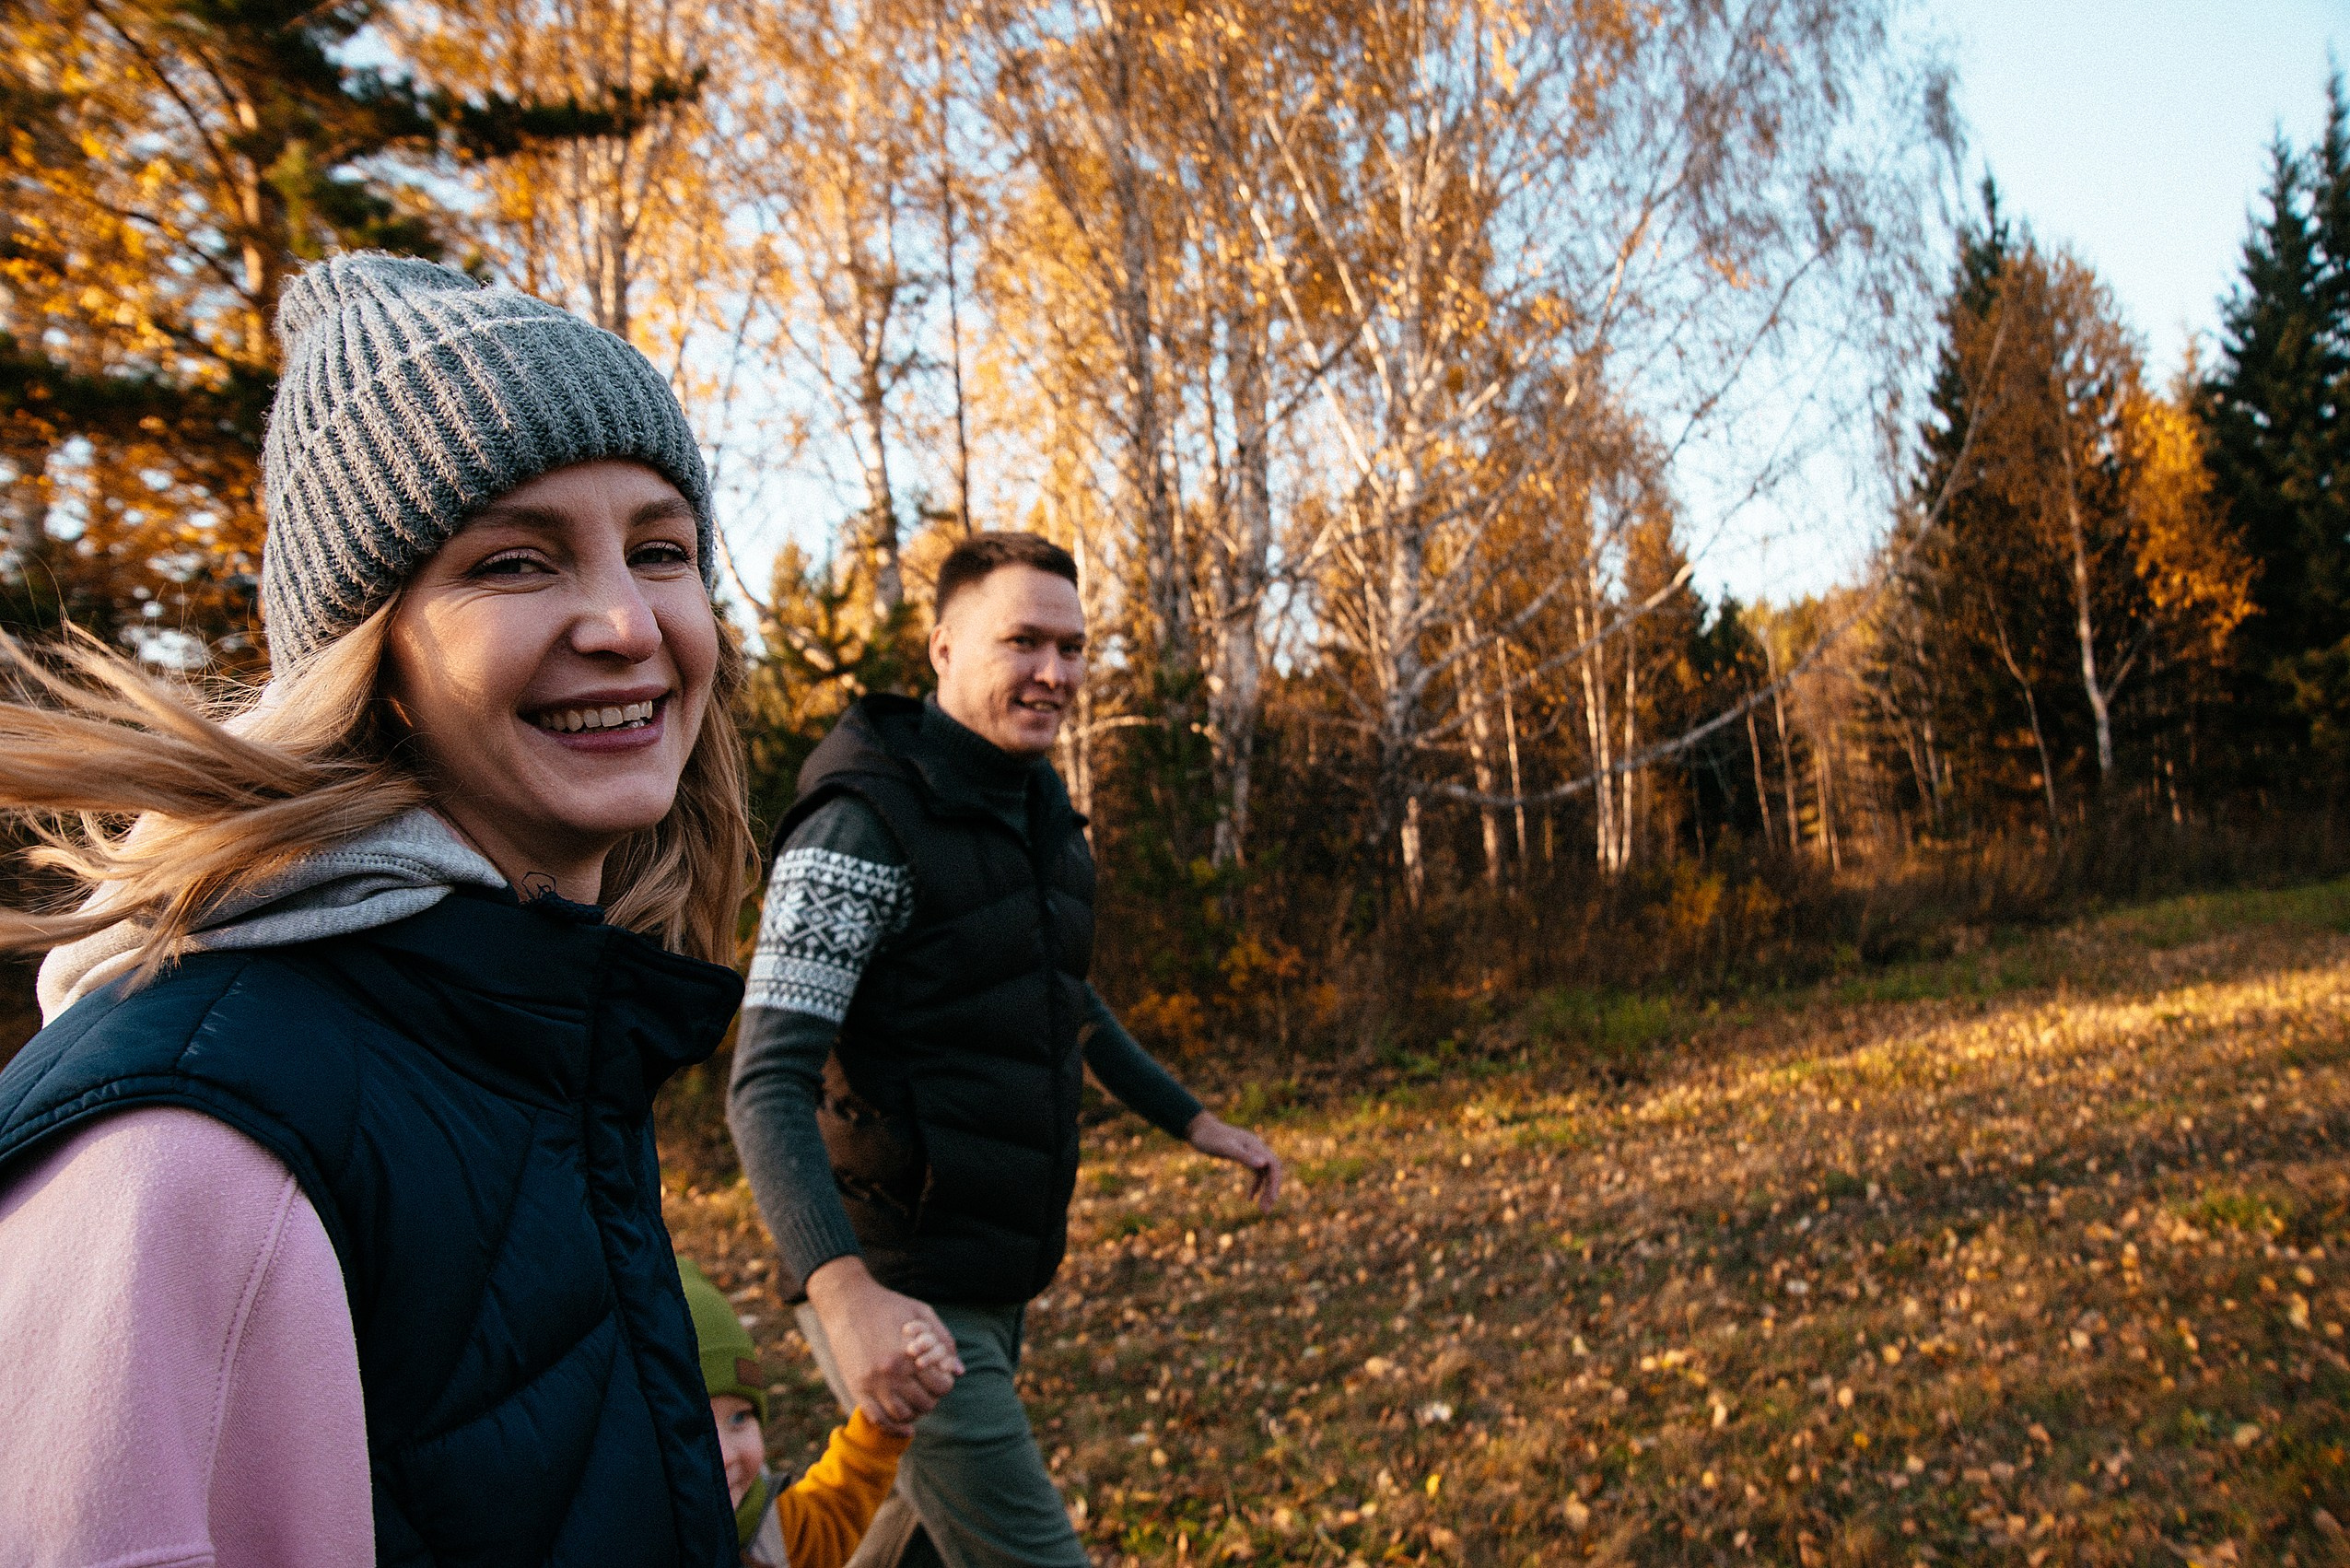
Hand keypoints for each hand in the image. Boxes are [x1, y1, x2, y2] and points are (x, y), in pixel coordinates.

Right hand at [805, 1256, 962, 1435]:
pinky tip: (906, 1429)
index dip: (945, 1384)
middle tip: (928, 1390)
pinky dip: (894, 1429)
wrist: (848, 1303)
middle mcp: (892, 1373)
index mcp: (911, 1354)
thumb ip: (943, 1340)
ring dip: (915, 1413)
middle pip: (925, 1403)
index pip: (941, 1386)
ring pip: (903, 1415)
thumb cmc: (889, 1305)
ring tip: (916, 1402)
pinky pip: (878, 1419)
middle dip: (932, 1398)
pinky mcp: (857, 1389)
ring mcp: (873, 1383)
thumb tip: (959, 1371)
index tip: (941, 1378)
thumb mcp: (922, 1313)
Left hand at [1186, 1111, 1281, 1212]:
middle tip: (1266, 1210)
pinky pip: (1257, 1173)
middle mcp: (1257, 1148)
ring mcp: (1251, 1152)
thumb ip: (1244, 1156)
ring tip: (1263, 1209)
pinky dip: (1256, 1186)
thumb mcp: (1225, 1148)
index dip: (1275, 1182)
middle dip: (1272, 1190)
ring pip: (1266, 1173)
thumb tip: (1264, 1165)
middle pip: (1273, 1170)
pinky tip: (1250, 1198)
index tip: (1272, 1200)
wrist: (1199, 1128)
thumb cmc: (1209, 1137)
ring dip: (1266, 1190)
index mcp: (1255, 1145)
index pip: (1274, 1164)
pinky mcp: (1244, 1157)